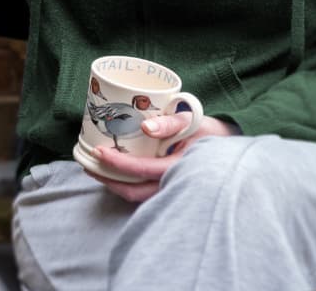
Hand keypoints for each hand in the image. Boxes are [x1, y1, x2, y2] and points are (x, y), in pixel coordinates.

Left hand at [87, 114, 239, 201]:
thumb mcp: (191, 119)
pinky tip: (114, 174)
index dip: (117, 164)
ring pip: (140, 196)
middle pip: (136, 192)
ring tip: (95, 170)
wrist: (228, 144)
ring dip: (116, 185)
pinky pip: (146, 193)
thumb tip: (146, 127)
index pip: (142, 170)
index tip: (97, 152)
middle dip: (109, 181)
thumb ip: (170, 122)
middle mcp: (176, 184)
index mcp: (181, 167)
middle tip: (87, 166)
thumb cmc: (208, 130)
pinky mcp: (171, 188)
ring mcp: (174, 189)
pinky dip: (127, 185)